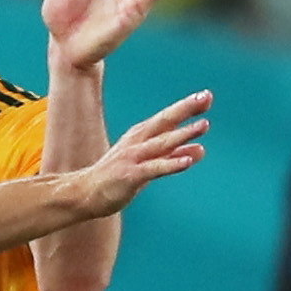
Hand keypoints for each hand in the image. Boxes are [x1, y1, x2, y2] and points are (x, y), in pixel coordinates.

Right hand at [80, 90, 211, 216]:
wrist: (83, 194)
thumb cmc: (116, 178)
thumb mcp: (148, 164)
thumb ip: (173, 155)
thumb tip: (201, 149)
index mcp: (140, 136)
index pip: (166, 119)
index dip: (186, 107)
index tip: (206, 96)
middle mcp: (136, 142)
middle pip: (164, 122)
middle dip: (185, 109)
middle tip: (206, 96)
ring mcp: (133, 158)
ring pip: (161, 143)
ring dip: (183, 134)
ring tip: (204, 125)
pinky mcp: (130, 175)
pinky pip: (154, 168)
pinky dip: (171, 163)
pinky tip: (187, 161)